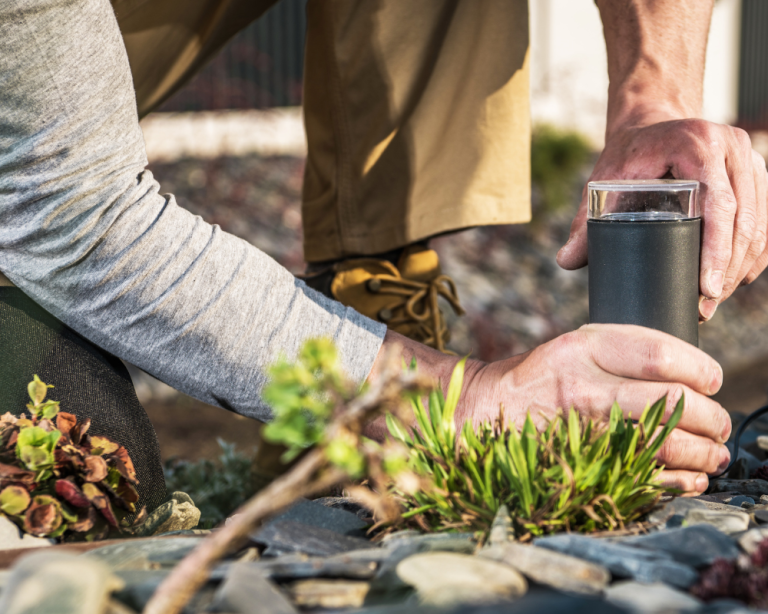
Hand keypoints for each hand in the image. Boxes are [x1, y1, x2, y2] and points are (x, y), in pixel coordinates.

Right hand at [456, 324, 730, 494]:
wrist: (487, 411)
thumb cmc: (538, 377)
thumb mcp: (572, 344)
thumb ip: (623, 351)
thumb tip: (690, 371)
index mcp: (582, 348)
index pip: (660, 355)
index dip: (701, 369)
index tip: (711, 379)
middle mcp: (583, 387)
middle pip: (672, 400)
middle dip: (711, 415)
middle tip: (719, 421)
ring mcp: (582, 430)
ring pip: (666, 443)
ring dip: (704, 451)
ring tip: (713, 452)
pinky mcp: (581, 463)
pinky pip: (646, 478)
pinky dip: (681, 482)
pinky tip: (691, 477)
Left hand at [558, 116, 767, 320]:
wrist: (652, 124)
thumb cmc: (628, 154)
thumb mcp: (604, 181)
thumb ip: (586, 220)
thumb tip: (566, 261)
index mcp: (698, 145)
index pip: (719, 204)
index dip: (717, 251)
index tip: (706, 288)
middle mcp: (732, 147)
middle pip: (746, 219)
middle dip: (729, 269)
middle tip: (707, 305)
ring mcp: (750, 158)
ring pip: (760, 222)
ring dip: (742, 266)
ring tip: (716, 299)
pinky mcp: (758, 173)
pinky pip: (766, 218)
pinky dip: (755, 251)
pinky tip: (739, 278)